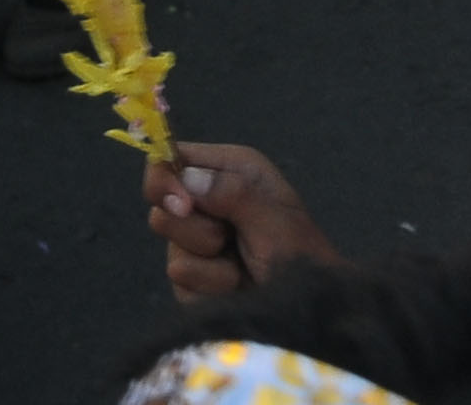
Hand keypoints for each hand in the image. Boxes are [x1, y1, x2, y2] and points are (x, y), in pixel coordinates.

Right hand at [140, 143, 336, 300]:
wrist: (308, 311)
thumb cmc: (300, 255)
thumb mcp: (273, 217)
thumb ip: (231, 193)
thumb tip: (187, 181)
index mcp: (229, 171)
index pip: (171, 159)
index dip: (165, 180)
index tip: (182, 204)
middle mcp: (209, 200)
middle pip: (162, 207)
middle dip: (195, 230)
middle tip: (228, 240)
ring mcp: (198, 242)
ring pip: (172, 250)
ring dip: (210, 266)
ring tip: (242, 267)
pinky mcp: (192, 279)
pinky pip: (181, 282)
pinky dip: (210, 288)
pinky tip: (235, 288)